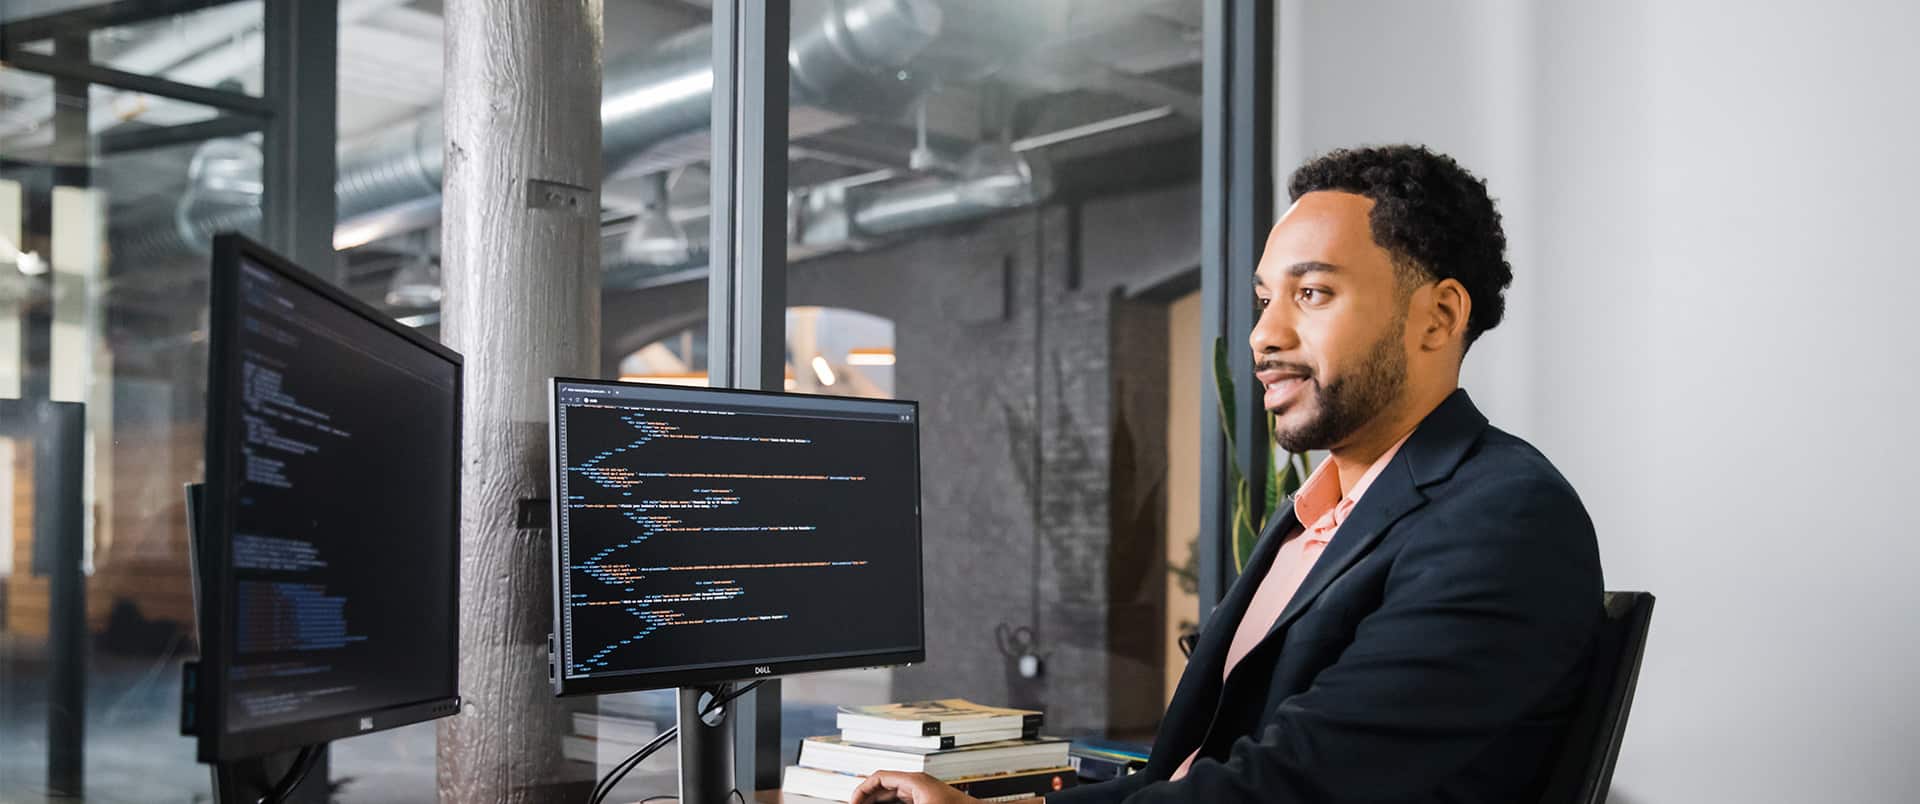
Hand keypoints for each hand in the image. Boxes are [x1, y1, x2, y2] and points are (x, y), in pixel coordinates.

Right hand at [849, 771, 981, 803]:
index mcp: (914, 780)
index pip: (879, 777)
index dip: (862, 789)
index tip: (852, 802)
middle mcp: (918, 784)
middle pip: (884, 787)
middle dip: (869, 799)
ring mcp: (924, 793)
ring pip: (893, 797)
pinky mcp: (929, 802)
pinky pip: (903, 802)